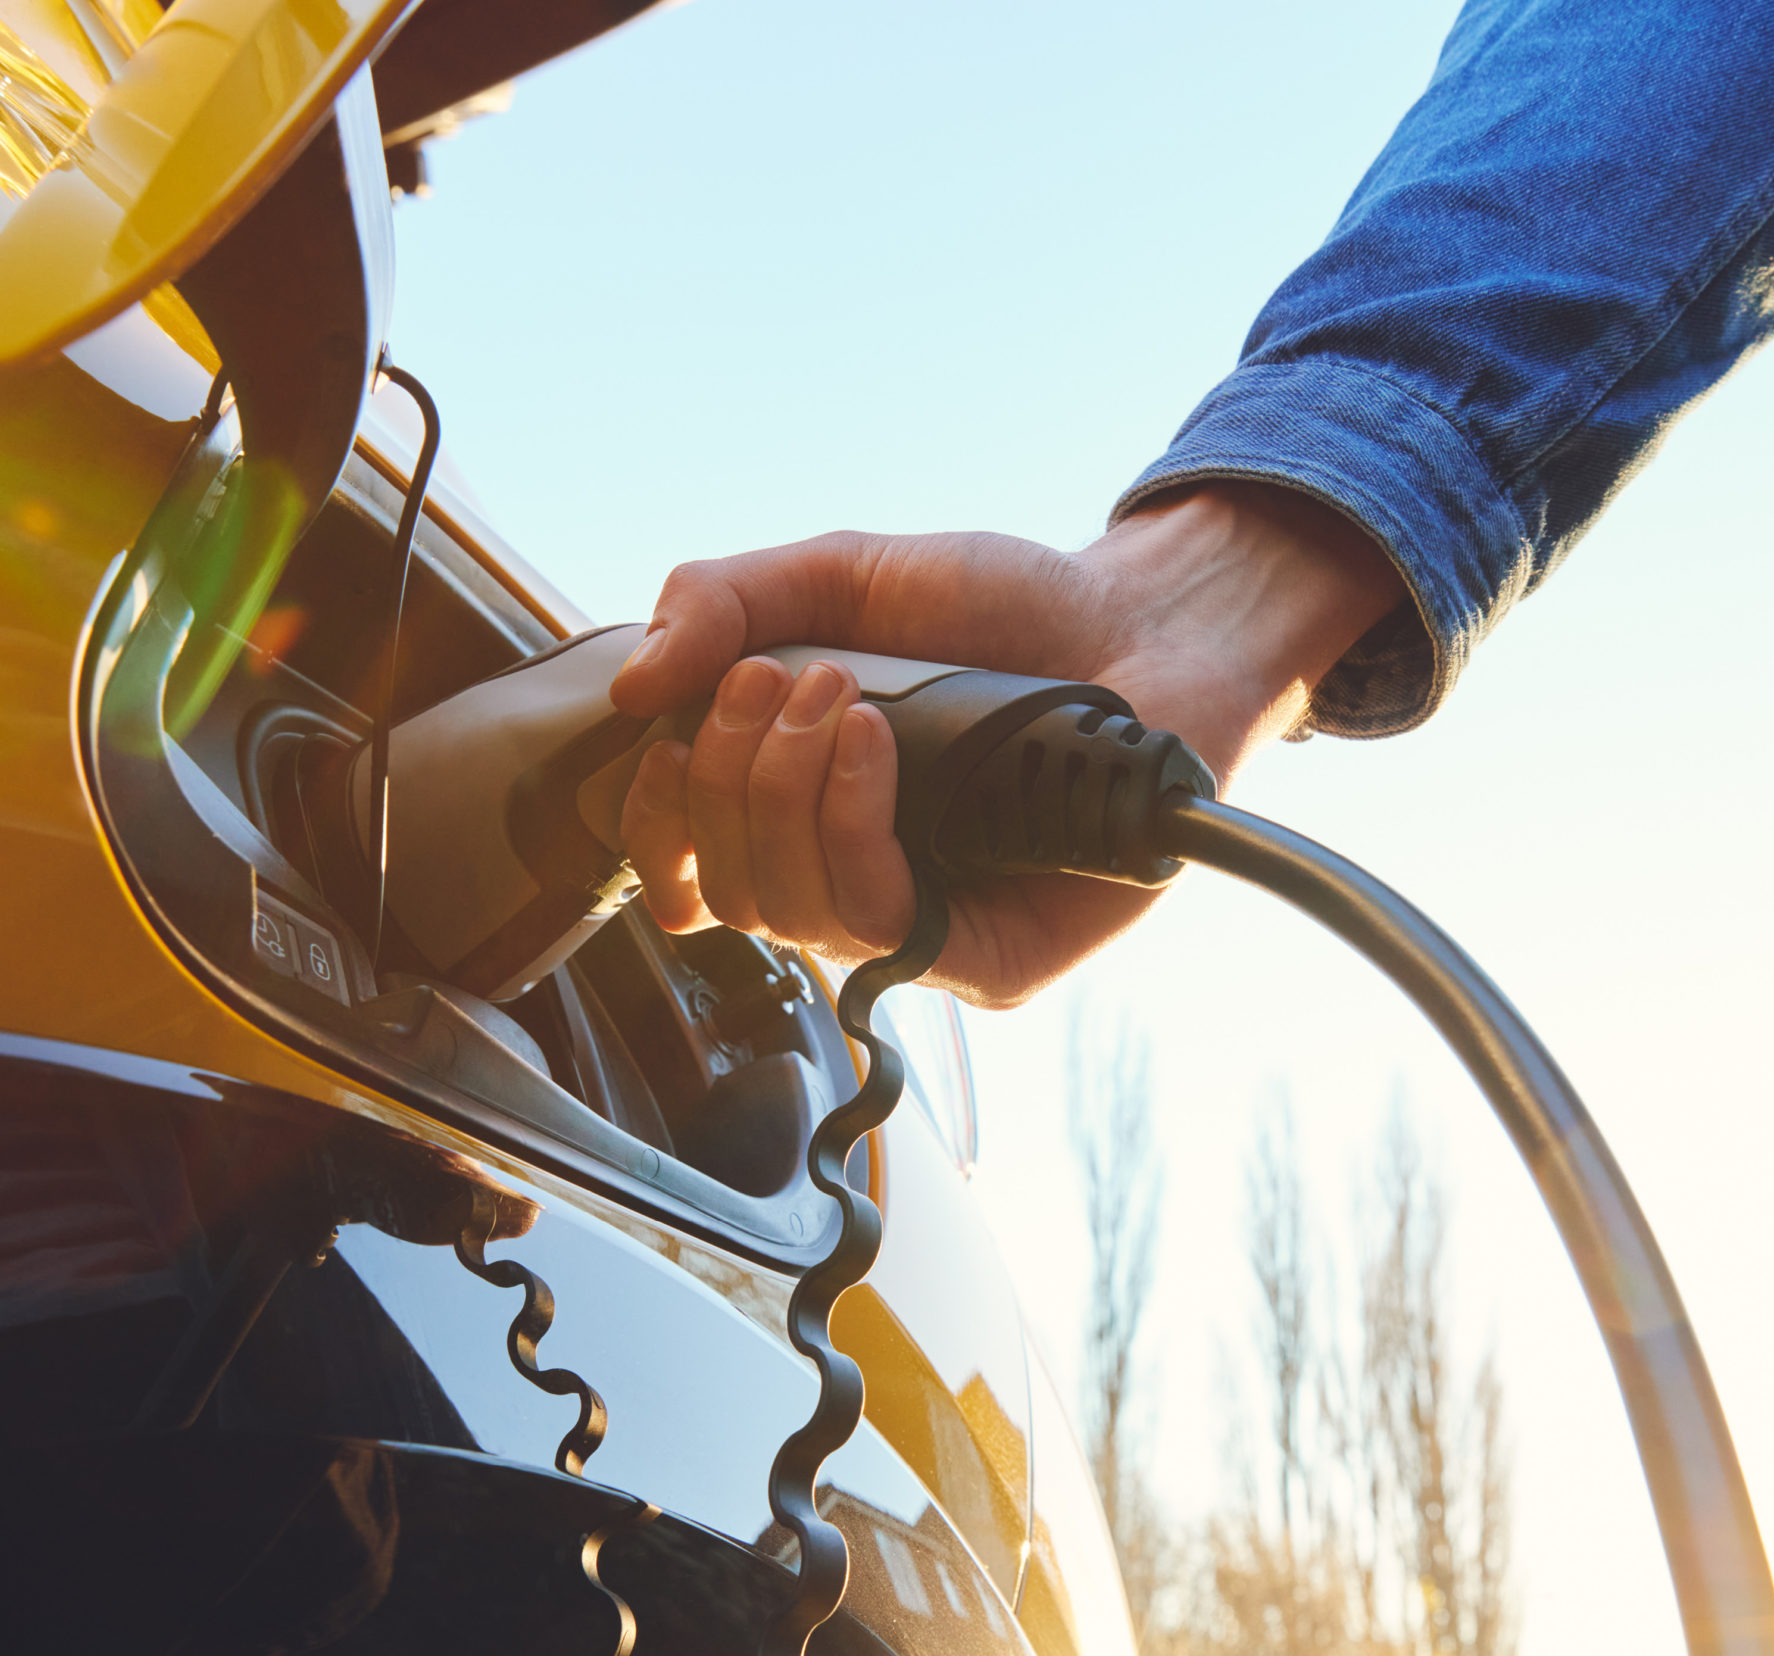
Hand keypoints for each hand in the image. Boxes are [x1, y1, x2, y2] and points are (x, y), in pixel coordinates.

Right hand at [611, 484, 1405, 1005]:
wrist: (1141, 619)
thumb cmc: (1002, 607)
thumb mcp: (841, 575)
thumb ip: (725, 601)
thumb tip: (631, 688)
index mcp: (801, 814)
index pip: (685, 872)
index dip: (652, 824)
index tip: (663, 739)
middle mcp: (852, 882)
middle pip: (723, 890)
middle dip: (727, 776)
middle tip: (779, 680)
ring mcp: (921, 928)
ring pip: (786, 914)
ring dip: (783, 793)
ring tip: (839, 698)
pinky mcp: (988, 962)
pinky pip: (878, 928)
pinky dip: (851, 827)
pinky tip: (876, 744)